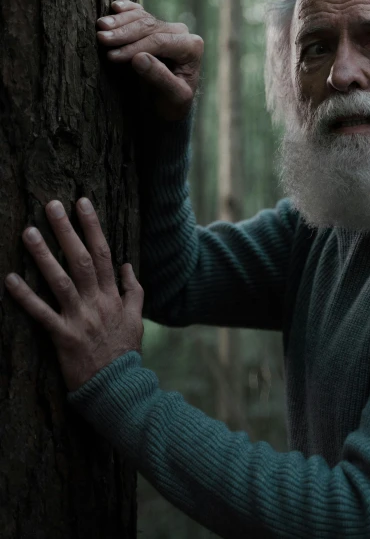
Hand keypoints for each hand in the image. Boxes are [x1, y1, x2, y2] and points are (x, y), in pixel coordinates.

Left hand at [3, 198, 143, 391]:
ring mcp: (79, 318)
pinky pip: (41, 313)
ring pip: (60, 281)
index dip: (92, 226)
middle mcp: (96, 302)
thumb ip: (133, 290)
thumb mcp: (137, 318)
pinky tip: (10, 279)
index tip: (81, 203)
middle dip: (66, 230)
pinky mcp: (62, 337)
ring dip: (44, 255)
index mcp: (112, 295)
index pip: (103, 253)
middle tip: (51, 206)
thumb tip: (126, 264)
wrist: (118, 387)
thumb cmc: (124, 352)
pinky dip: (25, 296)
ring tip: (28, 232)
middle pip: (81, 259)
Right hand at [96, 0, 203, 120]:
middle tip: (101, 37)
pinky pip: (140, 13)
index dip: (134, 47)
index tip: (112, 56)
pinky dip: (127, 11)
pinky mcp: (156, 26)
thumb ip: (159, 77)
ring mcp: (168, 27)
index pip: (159, 41)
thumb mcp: (173, 97)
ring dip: (120, 21)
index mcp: (191, 47)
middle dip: (123, 32)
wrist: (172, 101)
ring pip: (142, 18)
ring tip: (100, 26)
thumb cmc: (174, 102)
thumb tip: (139, 58)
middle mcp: (182, 32)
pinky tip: (114, 7)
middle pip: (149, 27)